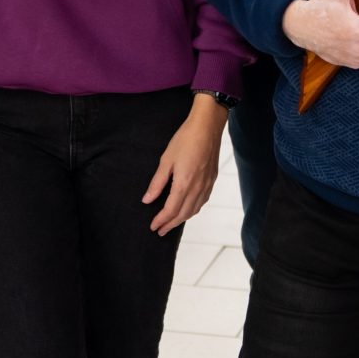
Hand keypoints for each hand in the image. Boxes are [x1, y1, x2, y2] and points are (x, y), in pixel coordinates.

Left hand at [143, 96, 229, 233]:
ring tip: (172, 222)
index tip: (153, 226)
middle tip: (160, 230)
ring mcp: (207, 185)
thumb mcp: (166, 160)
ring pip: (194, 210)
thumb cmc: (185, 139)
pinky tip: (188, 208)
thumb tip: (147, 200)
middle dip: (170, 224)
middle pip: (183, 214)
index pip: (171, 210)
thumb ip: (157, 183)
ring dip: (182, 219)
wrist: (207, 127)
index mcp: (184, 184)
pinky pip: (202, 201)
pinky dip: (193, 209)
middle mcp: (197, 188)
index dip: (161, 220)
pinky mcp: (212, 180)